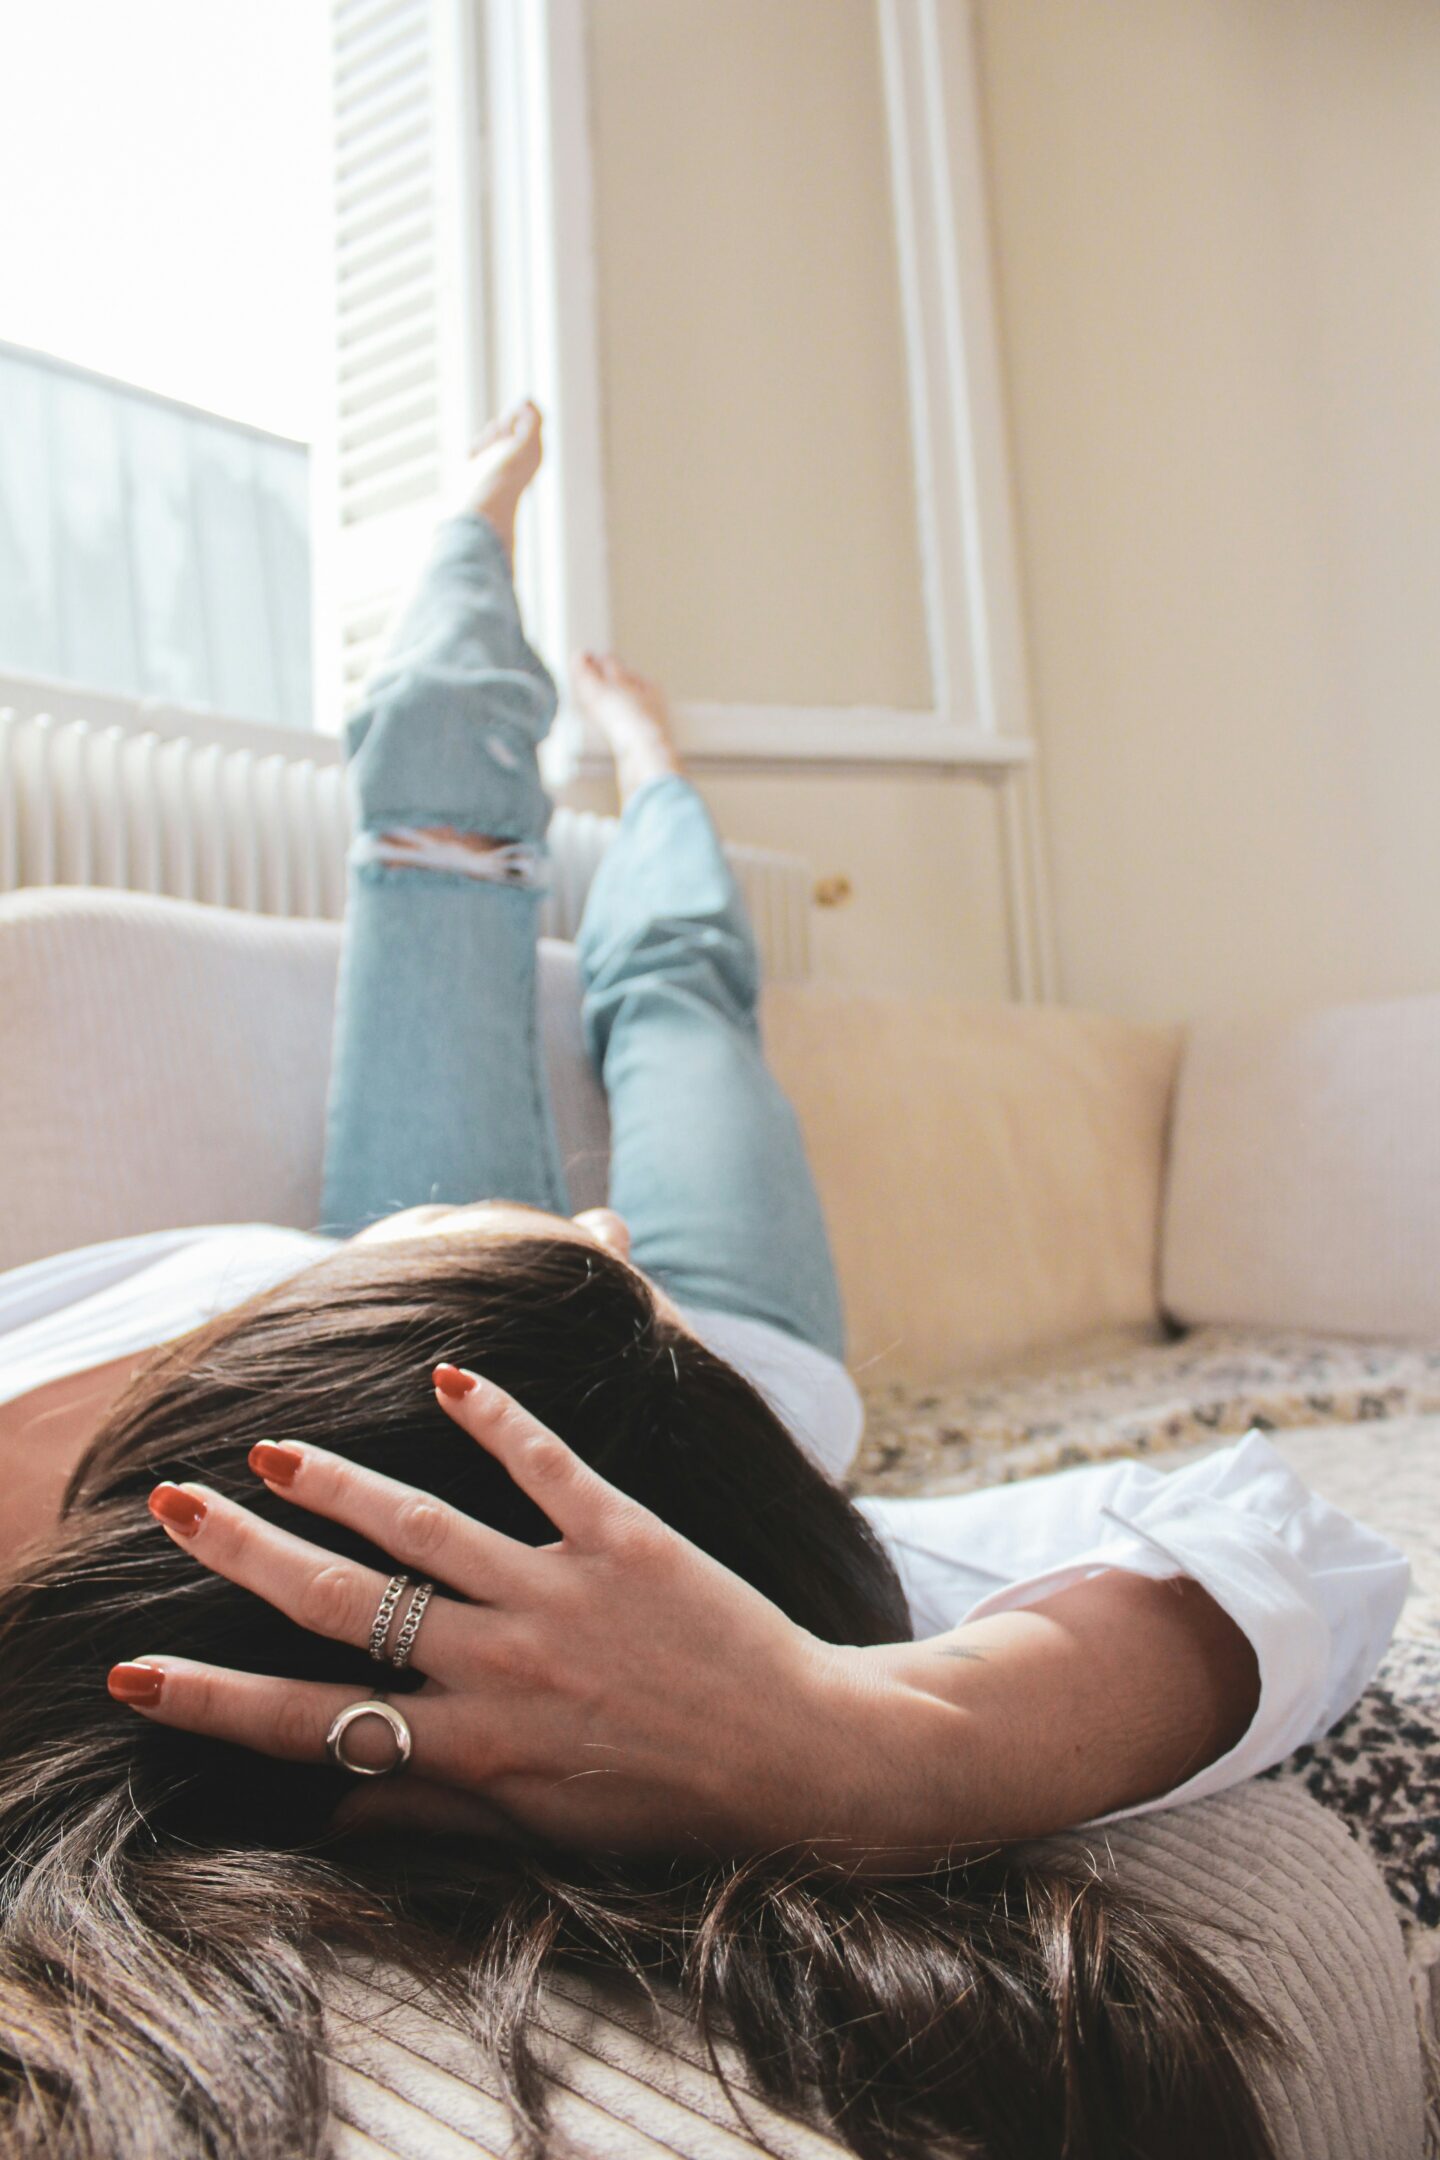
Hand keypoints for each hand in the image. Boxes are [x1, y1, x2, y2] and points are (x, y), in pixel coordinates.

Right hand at [112, 1367, 872, 1858]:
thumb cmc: (670, 1804)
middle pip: (344, 1605)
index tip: (137, 1674)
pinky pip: (547, 1467)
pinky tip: (446, 1378)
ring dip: (340, 1485)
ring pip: (423, 1527)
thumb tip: (333, 1802)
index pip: (314, 1723)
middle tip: (175, 1507)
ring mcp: (560, 1596)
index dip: (216, 1699)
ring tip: (273, 1451)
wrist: (804, 1759)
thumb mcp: (545, 1830)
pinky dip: (497, 1419)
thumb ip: (436, 1810)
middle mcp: (501, 1669)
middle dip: (247, 1558)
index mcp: (474, 1748)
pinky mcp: (625, 1539)